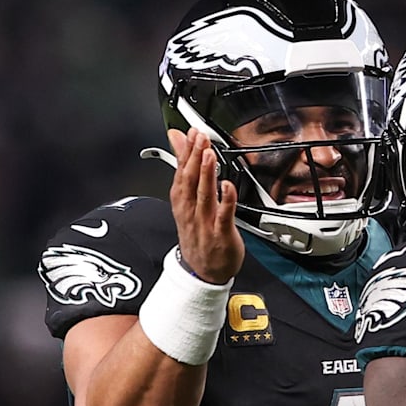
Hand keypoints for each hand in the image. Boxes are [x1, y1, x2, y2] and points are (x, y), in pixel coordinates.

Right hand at [167, 128, 244, 283]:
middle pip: (190, 181)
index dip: (185, 152)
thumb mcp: (186, 202)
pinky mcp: (221, 234)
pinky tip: (228, 186)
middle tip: (199, 137)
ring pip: (204, 195)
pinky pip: (223, 215)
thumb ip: (184, 170)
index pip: (181, 173)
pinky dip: (225, 200)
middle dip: (194, 157)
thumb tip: (178, 142)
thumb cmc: (197, 235)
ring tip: (209, 154)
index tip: (188, 133)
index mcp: (182, 203)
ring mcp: (205, 223)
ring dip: (206, 174)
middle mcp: (191, 212)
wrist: (203, 273)